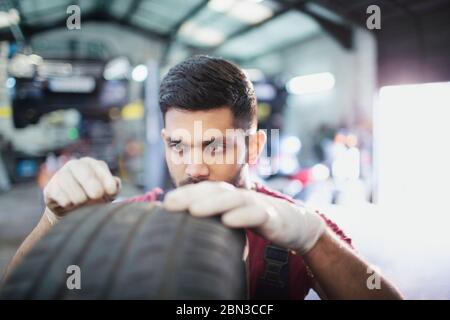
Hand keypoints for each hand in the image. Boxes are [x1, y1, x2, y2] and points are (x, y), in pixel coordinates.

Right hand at [43, 157, 120, 224]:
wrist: (68, 206)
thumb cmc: (92, 196)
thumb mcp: (107, 192)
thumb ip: (114, 186)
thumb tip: (115, 184)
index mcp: (91, 163)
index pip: (102, 169)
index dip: (108, 183)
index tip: (111, 193)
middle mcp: (75, 164)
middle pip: (88, 177)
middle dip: (96, 193)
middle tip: (96, 198)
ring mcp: (61, 174)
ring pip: (77, 193)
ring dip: (82, 201)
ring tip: (81, 201)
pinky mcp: (51, 188)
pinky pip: (65, 200)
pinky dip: (70, 205)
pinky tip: (69, 202)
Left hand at [163, 181, 325, 253]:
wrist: (296, 223)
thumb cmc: (258, 219)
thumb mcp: (234, 216)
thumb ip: (215, 216)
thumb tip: (185, 221)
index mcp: (229, 196)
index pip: (205, 190)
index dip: (186, 193)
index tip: (166, 203)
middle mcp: (241, 196)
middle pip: (215, 190)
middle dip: (191, 195)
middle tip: (170, 204)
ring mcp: (257, 205)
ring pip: (234, 199)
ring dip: (213, 203)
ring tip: (193, 211)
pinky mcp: (273, 218)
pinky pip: (258, 215)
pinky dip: (243, 216)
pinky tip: (228, 221)